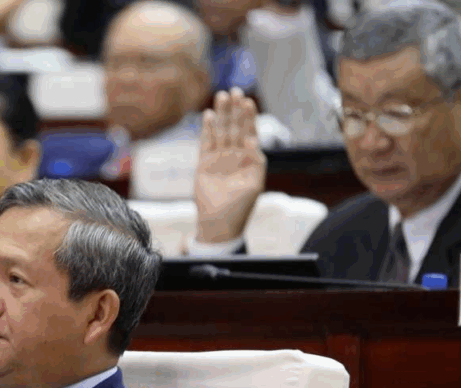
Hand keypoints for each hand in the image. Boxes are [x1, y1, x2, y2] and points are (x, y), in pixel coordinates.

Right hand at [194, 88, 266, 243]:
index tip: (248, 101)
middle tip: (234, 91)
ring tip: (221, 96)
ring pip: (220, 131)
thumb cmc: (240, 207)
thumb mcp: (254, 184)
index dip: (249, 117)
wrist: (219, 223)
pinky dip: (207, 129)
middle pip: (234, 127)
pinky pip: (206, 143)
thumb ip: (256, 163)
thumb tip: (253, 141)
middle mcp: (234, 155)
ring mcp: (218, 158)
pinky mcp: (204, 164)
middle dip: (234, 109)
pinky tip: (209, 115)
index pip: (249, 132)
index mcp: (248, 158)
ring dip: (221, 114)